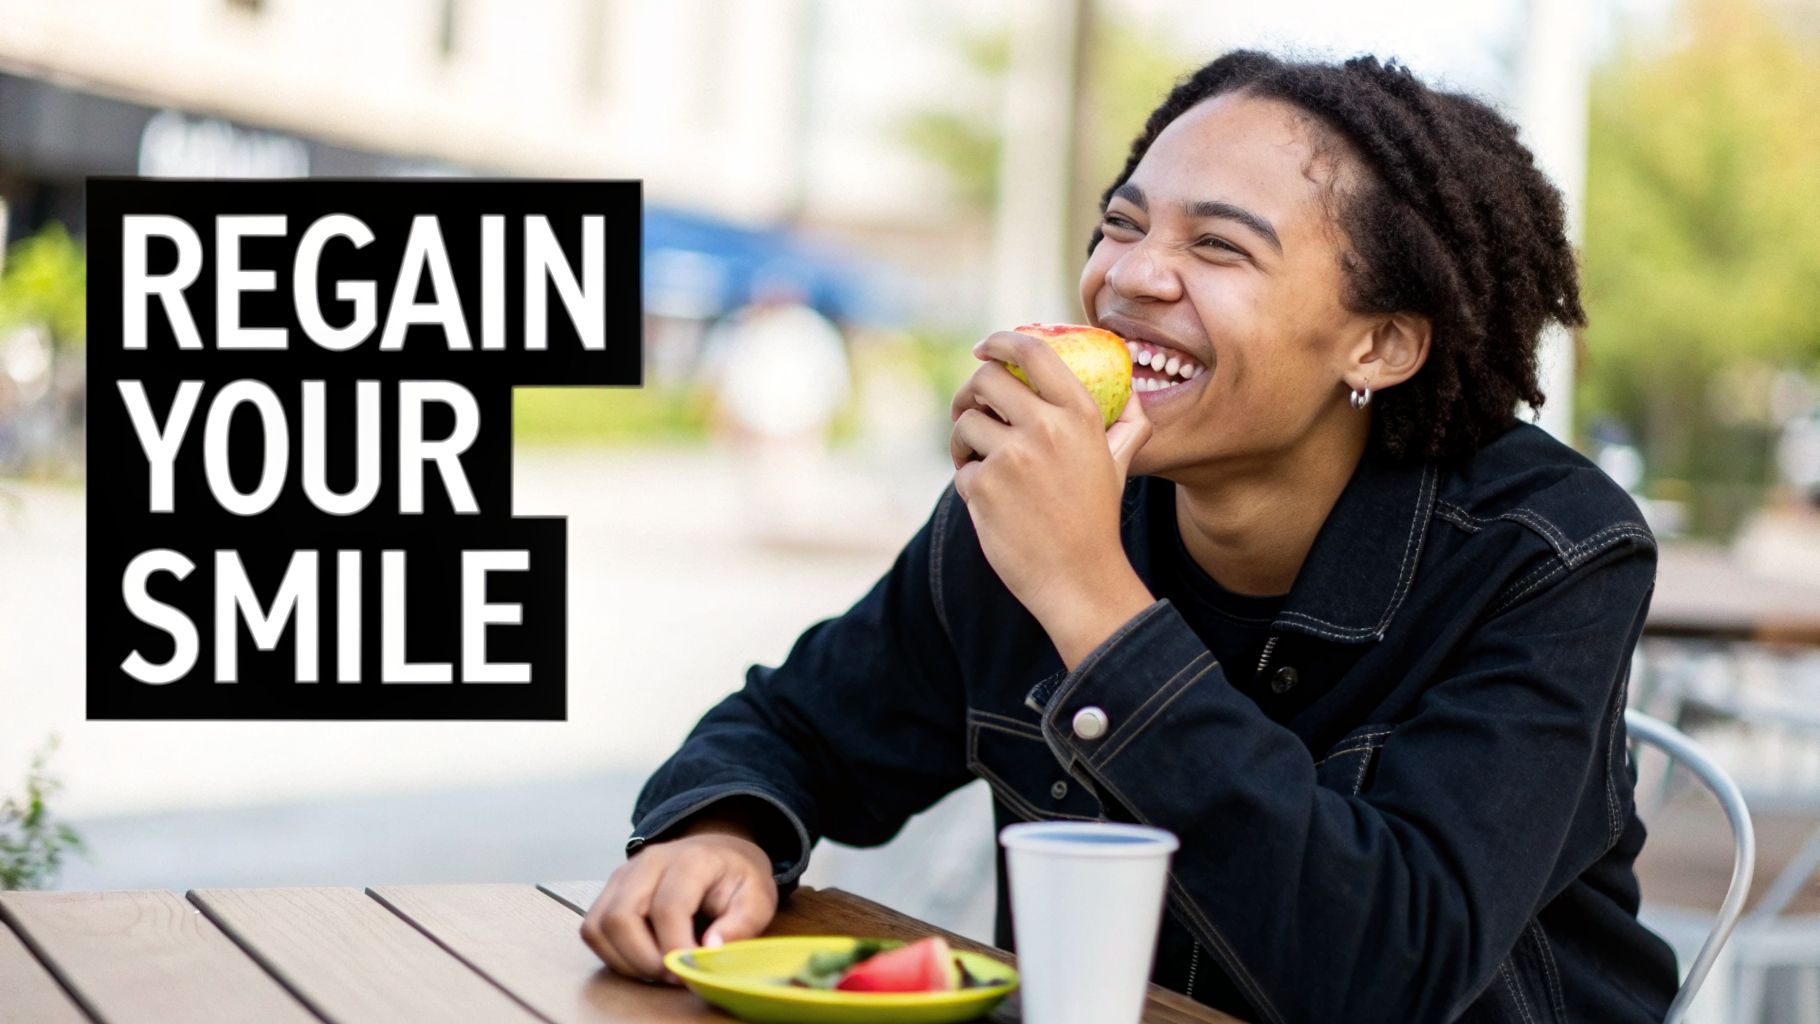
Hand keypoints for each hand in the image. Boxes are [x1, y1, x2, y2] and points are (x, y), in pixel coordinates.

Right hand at [580, 816, 778, 983]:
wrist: (718, 851)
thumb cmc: (736, 878)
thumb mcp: (757, 898)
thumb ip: (741, 924)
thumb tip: (709, 949)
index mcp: (690, 859)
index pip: (668, 908)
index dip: (675, 948)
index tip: (690, 972)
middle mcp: (648, 861)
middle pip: (621, 917)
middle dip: (644, 960)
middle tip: (673, 975)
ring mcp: (623, 874)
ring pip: (599, 926)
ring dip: (625, 960)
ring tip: (659, 968)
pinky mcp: (609, 890)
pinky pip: (592, 929)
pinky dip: (612, 954)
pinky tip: (642, 959)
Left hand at [948, 330, 1154, 666]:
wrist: (1079, 579)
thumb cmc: (1096, 520)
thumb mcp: (1119, 465)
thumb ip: (1128, 425)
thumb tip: (1133, 396)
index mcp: (1078, 415)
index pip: (1033, 353)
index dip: (1001, 341)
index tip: (985, 346)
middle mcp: (1045, 428)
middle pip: (985, 380)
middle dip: (971, 391)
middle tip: (971, 408)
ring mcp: (1012, 457)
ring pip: (965, 422)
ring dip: (964, 440)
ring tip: (979, 461)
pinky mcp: (984, 486)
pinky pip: (961, 467)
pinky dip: (968, 480)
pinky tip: (989, 500)